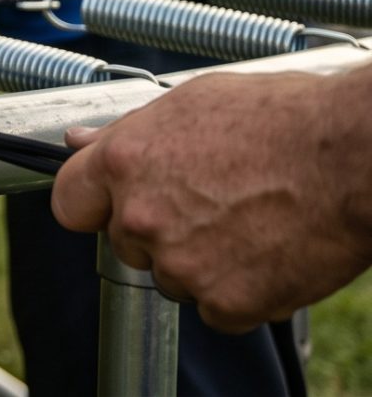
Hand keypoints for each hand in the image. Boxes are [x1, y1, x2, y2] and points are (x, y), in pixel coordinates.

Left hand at [53, 69, 371, 331]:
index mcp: (125, 162)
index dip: (93, 203)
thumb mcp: (192, 102)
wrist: (354, 157)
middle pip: (127, 242)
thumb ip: (128, 132)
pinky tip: (268, 254)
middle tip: (213, 204)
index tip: (110, 205)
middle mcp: (142, 216)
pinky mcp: (226, 302)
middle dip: (159, 229)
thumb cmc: (285, 120)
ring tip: (251, 223)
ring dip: (201, 263)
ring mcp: (182, 264)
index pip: (70, 201)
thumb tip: (82, 142)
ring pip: (172, 278)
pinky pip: (216, 310)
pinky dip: (240, 293)